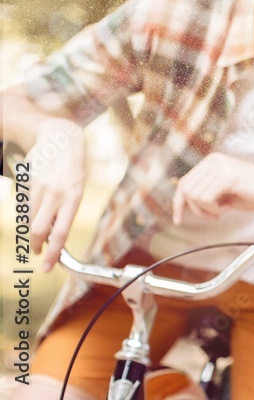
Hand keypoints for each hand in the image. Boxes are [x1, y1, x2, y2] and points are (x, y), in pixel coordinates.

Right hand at [26, 119, 86, 271]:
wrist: (60, 138)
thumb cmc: (73, 167)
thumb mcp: (78, 188)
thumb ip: (66, 209)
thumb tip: (55, 233)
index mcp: (74, 197)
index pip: (61, 232)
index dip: (53, 253)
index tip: (47, 267)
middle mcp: (56, 194)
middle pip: (38, 229)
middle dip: (36, 245)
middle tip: (37, 251)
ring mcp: (40, 188)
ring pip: (29, 219)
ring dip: (31, 231)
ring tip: (36, 235)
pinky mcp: (28, 183)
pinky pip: (24, 205)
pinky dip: (27, 214)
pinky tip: (33, 211)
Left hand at [171, 153, 253, 223]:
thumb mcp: (225, 192)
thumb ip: (206, 193)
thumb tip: (185, 204)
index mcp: (211, 162)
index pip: (184, 183)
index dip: (178, 203)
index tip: (178, 219)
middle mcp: (213, 161)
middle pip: (186, 190)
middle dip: (196, 209)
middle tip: (213, 216)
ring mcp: (220, 167)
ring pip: (195, 196)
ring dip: (207, 210)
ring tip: (222, 211)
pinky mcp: (228, 177)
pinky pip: (206, 199)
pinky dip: (213, 210)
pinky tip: (226, 209)